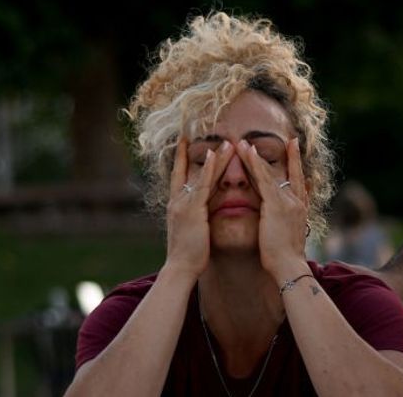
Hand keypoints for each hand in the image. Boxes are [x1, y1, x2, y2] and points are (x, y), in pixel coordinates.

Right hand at [163, 136, 232, 279]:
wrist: (180, 268)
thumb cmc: (186, 256)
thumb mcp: (190, 232)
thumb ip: (194, 219)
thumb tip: (200, 215)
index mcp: (176, 206)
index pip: (179, 177)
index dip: (181, 159)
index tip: (184, 142)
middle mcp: (178, 201)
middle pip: (189, 170)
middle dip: (196, 152)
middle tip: (200, 132)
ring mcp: (184, 204)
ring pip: (201, 175)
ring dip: (214, 157)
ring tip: (226, 142)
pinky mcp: (193, 210)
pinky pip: (204, 185)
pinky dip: (210, 169)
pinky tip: (216, 155)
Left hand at [237, 138, 308, 279]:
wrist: (289, 267)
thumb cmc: (285, 258)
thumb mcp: (288, 236)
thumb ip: (284, 223)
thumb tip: (280, 220)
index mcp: (300, 208)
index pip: (298, 180)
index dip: (297, 163)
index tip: (296, 146)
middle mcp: (296, 201)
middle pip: (287, 172)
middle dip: (287, 155)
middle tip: (285, 138)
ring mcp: (287, 201)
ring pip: (269, 173)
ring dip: (256, 157)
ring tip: (244, 143)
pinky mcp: (276, 205)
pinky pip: (263, 179)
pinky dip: (255, 164)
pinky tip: (247, 152)